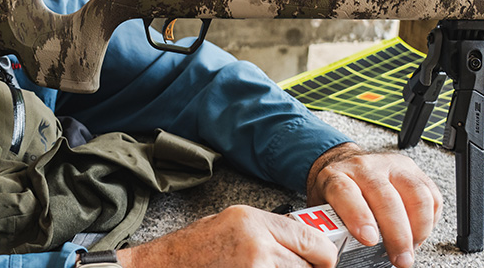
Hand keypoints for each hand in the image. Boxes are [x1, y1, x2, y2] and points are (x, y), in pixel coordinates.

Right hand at [116, 205, 339, 267]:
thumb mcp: (232, 225)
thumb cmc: (191, 249)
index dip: (324, 258)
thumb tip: (304, 246)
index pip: (315, 242)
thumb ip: (269, 232)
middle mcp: (257, 244)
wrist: (159, 267)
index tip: (322, 264)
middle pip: (310, 267)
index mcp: (254, 220)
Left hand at [306, 143, 441, 267]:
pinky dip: (430, 219)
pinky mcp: (412, 170)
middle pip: (386, 197)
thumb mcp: (323, 209)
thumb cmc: (335, 193)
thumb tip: (337, 252)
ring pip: (415, 194)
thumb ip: (331, 227)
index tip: (369, 239)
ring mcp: (390, 165)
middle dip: (397, 234)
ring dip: (419, 228)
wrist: (343, 164)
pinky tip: (419, 232)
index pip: (346, 191)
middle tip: (400, 258)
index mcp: (336, 176)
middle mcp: (364, 167)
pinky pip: (431, 195)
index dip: (359, 216)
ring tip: (411, 249)